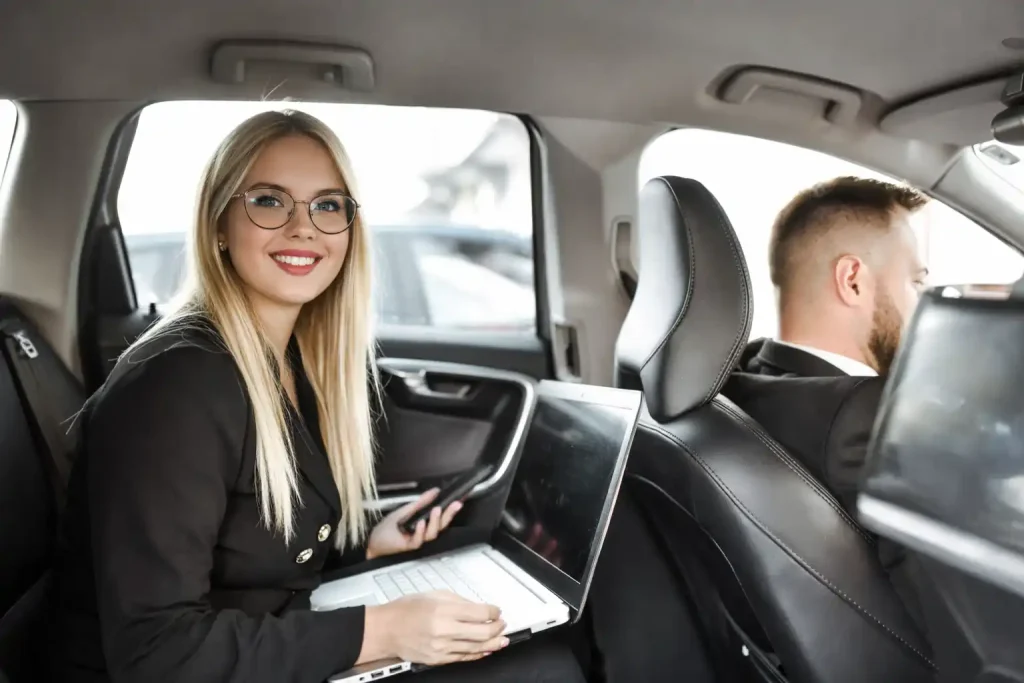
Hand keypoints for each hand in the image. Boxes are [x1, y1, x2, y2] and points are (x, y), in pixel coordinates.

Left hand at [366, 488, 461, 560]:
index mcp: (425, 525)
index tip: (459, 500)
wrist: (373, 540)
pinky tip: (421, 523)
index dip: (451, 510)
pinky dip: (420, 531)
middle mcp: (423, 534)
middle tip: (456, 504)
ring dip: (435, 522)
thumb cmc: (388, 528)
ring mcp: (416, 540)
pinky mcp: (407, 546)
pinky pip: (417, 540)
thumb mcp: (406, 509)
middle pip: (441, 526)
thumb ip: (421, 501)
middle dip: (449, 515)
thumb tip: (435, 491)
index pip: (441, 517)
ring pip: (431, 534)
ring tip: (437, 510)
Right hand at [371, 591, 508, 664]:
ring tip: (502, 639)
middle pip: (482, 632)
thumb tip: (479, 608)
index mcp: (444, 610)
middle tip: (502, 624)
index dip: (493, 612)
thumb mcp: (434, 595)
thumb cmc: (407, 609)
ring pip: (476, 647)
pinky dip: (478, 654)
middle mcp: (444, 630)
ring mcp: (442, 647)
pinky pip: (464, 657)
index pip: (479, 612)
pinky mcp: (439, 659)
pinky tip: (487, 650)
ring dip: (493, 643)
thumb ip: (459, 601)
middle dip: (497, 628)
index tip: (496, 610)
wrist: (387, 630)